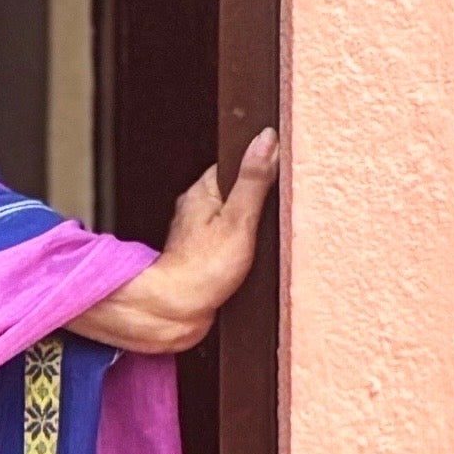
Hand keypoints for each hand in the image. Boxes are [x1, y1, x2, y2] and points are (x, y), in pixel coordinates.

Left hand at [68, 129, 278, 350]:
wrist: (173, 314)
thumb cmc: (201, 270)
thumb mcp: (239, 219)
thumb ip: (254, 179)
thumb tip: (267, 139)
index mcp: (203, 190)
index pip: (237, 163)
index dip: (261, 166)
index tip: (280, 172)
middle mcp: (196, 209)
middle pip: (236, 191)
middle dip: (258, 199)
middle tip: (276, 211)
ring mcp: (197, 234)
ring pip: (232, 218)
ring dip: (249, 226)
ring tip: (264, 237)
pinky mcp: (202, 257)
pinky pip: (228, 242)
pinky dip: (241, 247)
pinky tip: (250, 258)